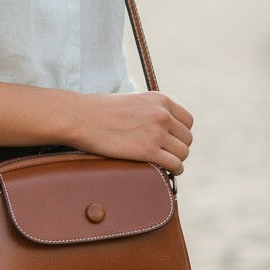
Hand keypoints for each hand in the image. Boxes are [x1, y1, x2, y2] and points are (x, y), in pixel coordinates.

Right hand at [76, 92, 192, 174]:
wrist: (81, 117)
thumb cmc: (100, 110)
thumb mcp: (133, 100)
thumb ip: (151, 110)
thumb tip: (162, 128)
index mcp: (160, 99)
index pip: (187, 121)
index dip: (180, 133)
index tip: (170, 141)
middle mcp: (162, 114)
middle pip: (187, 138)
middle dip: (177, 147)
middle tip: (164, 153)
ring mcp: (156, 132)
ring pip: (184, 153)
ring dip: (176, 160)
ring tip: (163, 163)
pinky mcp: (148, 151)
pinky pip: (175, 165)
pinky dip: (173, 170)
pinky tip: (165, 170)